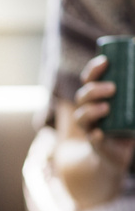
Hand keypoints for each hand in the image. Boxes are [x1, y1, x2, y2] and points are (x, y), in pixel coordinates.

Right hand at [75, 54, 134, 171]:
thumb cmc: (129, 120)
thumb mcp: (134, 101)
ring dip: (91, 111)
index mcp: (96, 96)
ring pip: (81, 117)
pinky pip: (92, 140)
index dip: (93, 70)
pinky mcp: (97, 144)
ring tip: (106, 108)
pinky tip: (99, 134)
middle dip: (94, 90)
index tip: (105, 61)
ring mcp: (90, 127)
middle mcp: (88, 109)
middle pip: (82, 96)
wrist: (122, 149)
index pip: (88, 79)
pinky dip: (95, 136)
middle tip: (113, 88)